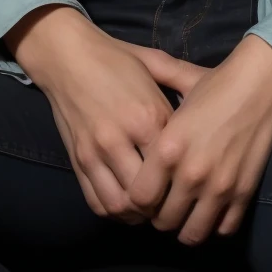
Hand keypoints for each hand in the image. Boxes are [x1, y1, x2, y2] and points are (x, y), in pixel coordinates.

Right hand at [3, 5, 205, 223]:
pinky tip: (126, 205)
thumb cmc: (116, 61)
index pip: (174, 166)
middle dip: (163, 205)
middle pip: (148, 194)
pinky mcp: (77, 160)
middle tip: (174, 204)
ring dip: (138, 214)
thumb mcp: (154, 68)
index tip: (193, 184)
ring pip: (121, 205)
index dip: (185, 181)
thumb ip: (179, 90)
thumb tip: (204, 113)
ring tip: (149, 209)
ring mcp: (96, 152)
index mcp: (146, 116)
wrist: (67, 56)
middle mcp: (120, 138)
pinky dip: (114, 211)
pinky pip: (96, 201)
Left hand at [123, 34, 271, 245]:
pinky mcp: (243, 194)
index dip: (138, 199)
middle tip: (165, 203)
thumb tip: (130, 80)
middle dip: (160, 216)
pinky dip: (215, 225)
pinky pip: (223, 229)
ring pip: (192, 234)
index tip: (145, 191)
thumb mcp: (175, 88)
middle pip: (162, 222)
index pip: (138, 199)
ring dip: (186, 227)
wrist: (263, 86)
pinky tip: (212, 210)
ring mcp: (219, 188)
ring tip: (187, 212)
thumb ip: (152, 90)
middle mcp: (191, 174)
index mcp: (168, 148)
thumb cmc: (217, 85)